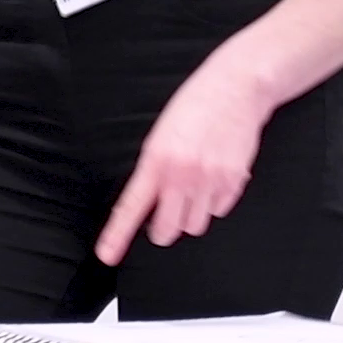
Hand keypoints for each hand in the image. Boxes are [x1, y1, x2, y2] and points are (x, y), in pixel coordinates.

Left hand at [96, 57, 289, 266]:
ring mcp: (210, 181)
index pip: (132, 206)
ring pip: (195, 225)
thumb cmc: (196, 106)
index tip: (108, 254)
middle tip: (165, 215)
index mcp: (157, 160)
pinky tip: (214, 177)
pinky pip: (220, 210)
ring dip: (191, 215)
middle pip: (168, 229)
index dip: (118, 235)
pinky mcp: (233, 182)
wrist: (235, 89)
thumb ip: (155, 167)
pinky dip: (215, 202)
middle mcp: (182, 175)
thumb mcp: (162, 134)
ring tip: (194, 188)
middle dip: (164, 228)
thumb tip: (152, 197)